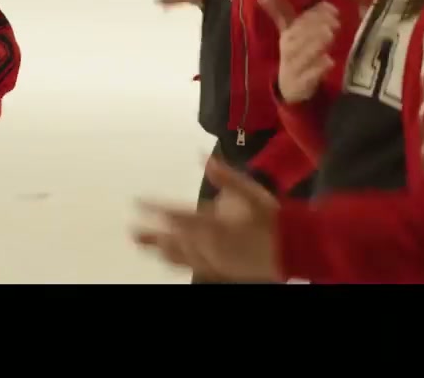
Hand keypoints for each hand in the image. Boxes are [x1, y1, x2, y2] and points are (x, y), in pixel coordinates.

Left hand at [133, 156, 280, 281]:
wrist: (292, 247)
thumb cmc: (272, 217)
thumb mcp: (251, 191)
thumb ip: (225, 176)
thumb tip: (202, 155)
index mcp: (213, 224)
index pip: (175, 215)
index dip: (155, 209)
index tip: (138, 202)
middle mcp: (208, 245)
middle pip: (172, 240)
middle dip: (151, 235)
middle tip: (131, 231)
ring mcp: (214, 260)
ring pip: (180, 256)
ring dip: (161, 250)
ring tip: (147, 246)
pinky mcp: (222, 269)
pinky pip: (193, 266)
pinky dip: (179, 261)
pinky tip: (173, 259)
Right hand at [259, 0, 339, 103]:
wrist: (290, 87)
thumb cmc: (295, 54)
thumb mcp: (290, 32)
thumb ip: (283, 11)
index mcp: (287, 35)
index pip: (297, 21)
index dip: (314, 13)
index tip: (333, 8)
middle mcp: (288, 50)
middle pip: (298, 37)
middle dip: (315, 27)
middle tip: (335, 23)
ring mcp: (293, 68)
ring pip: (302, 55)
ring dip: (316, 44)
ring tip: (331, 35)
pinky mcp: (300, 85)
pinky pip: (308, 77)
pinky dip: (318, 69)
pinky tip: (329, 62)